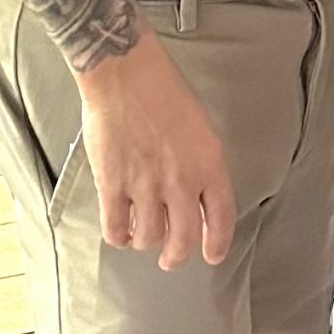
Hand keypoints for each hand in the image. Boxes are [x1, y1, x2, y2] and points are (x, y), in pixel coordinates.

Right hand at [75, 32, 236, 268]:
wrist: (128, 75)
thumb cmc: (163, 90)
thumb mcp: (201, 128)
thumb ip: (202, 164)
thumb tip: (198, 193)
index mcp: (209, 164)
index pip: (221, 219)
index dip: (217, 244)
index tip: (212, 254)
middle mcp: (180, 181)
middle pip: (183, 239)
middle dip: (177, 256)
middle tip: (171, 258)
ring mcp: (146, 186)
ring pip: (149, 238)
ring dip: (146, 242)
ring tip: (142, 237)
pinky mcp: (113, 186)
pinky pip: (116, 229)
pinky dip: (119, 236)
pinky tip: (120, 230)